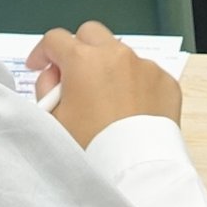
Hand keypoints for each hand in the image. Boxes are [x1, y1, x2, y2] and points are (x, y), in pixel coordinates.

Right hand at [30, 22, 180, 146]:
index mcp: (83, 60)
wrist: (135, 171)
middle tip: (72, 76)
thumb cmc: (91, 148)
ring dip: (108, 67)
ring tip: (104, 99)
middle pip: (91, 35)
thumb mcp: (53, 120)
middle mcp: (117, 55)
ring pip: (120, 54)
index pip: (55, 39)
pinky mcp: (166, 82)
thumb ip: (47, 89)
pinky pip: (145, 74)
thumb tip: (55, 76)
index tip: (39, 66)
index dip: (43, 52)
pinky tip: (130, 110)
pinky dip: (135, 85)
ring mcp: (145, 66)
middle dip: (77, 50)